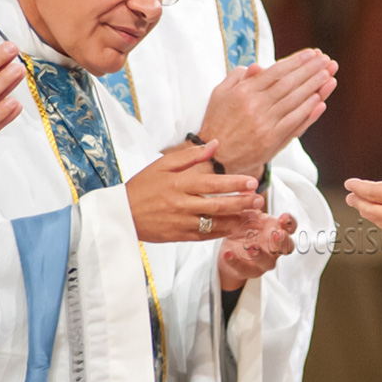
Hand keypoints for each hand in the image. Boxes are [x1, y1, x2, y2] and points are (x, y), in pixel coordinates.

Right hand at [125, 139, 263, 241]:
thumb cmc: (143, 186)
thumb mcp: (163, 164)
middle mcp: (182, 204)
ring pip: (215, 223)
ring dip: (237, 219)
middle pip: (218, 205)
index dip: (235, 184)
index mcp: (179, 184)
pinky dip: (222, 232)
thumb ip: (191, 156)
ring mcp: (181, 222)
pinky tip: (235, 227)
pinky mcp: (179, 236)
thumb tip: (215, 144)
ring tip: (253, 215)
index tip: (252, 182)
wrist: (122, 213)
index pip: (213, 184)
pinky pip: (205, 235)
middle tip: (259, 200)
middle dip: (242, 203)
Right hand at [197, 47, 336, 177]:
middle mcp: (255, 106)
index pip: (275, 72)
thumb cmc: (217, 122)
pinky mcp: (271, 141)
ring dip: (314, 87)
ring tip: (328, 75)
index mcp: (243, 92)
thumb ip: (238, 77)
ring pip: (294, 102)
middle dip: (310, 70)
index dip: (296, 61)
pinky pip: (294, 123)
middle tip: (326, 60)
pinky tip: (320, 100)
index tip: (312, 53)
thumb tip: (258, 66)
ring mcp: (264, 124)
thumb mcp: (219, 94)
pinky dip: (308, 112)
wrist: (214, 157)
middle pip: (289, 84)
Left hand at [218, 211, 296, 290]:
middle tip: (276, 234)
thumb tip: (248, 187)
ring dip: (260, 254)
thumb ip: (249, 203)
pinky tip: (228, 253)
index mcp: (276, 231)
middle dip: (282, 241)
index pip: (290, 227)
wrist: (230, 253)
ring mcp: (263, 262)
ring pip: (267, 261)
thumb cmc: (244, 232)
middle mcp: (274, 248)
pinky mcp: (248, 271)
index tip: (283, 217)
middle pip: (287, 247)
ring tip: (251, 248)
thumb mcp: (246, 215)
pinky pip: (244, 268)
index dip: (290, 223)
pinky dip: (236, 261)